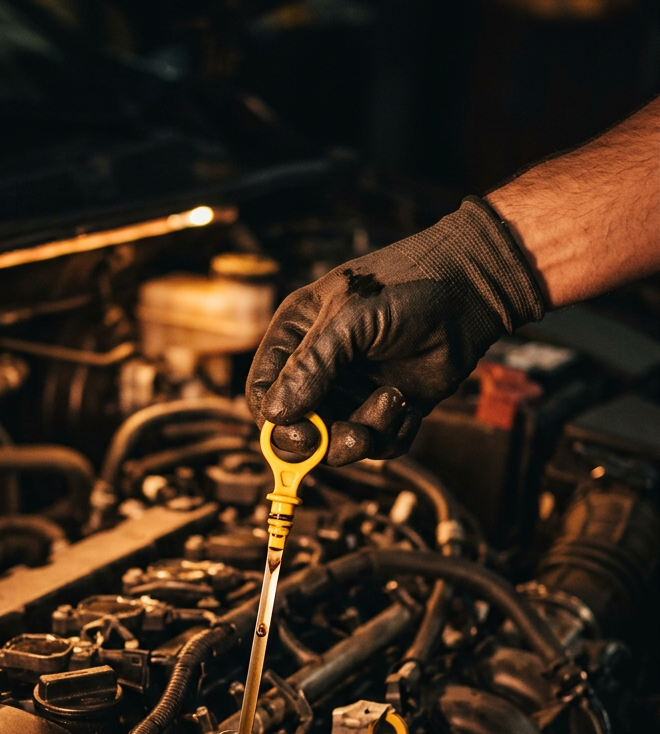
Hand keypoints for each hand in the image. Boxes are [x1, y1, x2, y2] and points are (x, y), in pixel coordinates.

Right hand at [246, 197, 543, 464]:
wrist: (471, 292)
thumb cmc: (405, 288)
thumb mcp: (350, 320)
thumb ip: (311, 366)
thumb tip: (273, 414)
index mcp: (296, 337)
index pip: (262, 392)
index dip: (274, 421)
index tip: (303, 433)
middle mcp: (320, 368)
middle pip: (297, 429)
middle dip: (323, 441)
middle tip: (353, 437)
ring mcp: (353, 390)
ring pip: (338, 443)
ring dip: (366, 435)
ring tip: (394, 401)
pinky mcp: (387, 408)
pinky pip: (377, 445)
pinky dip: (393, 435)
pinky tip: (410, 407)